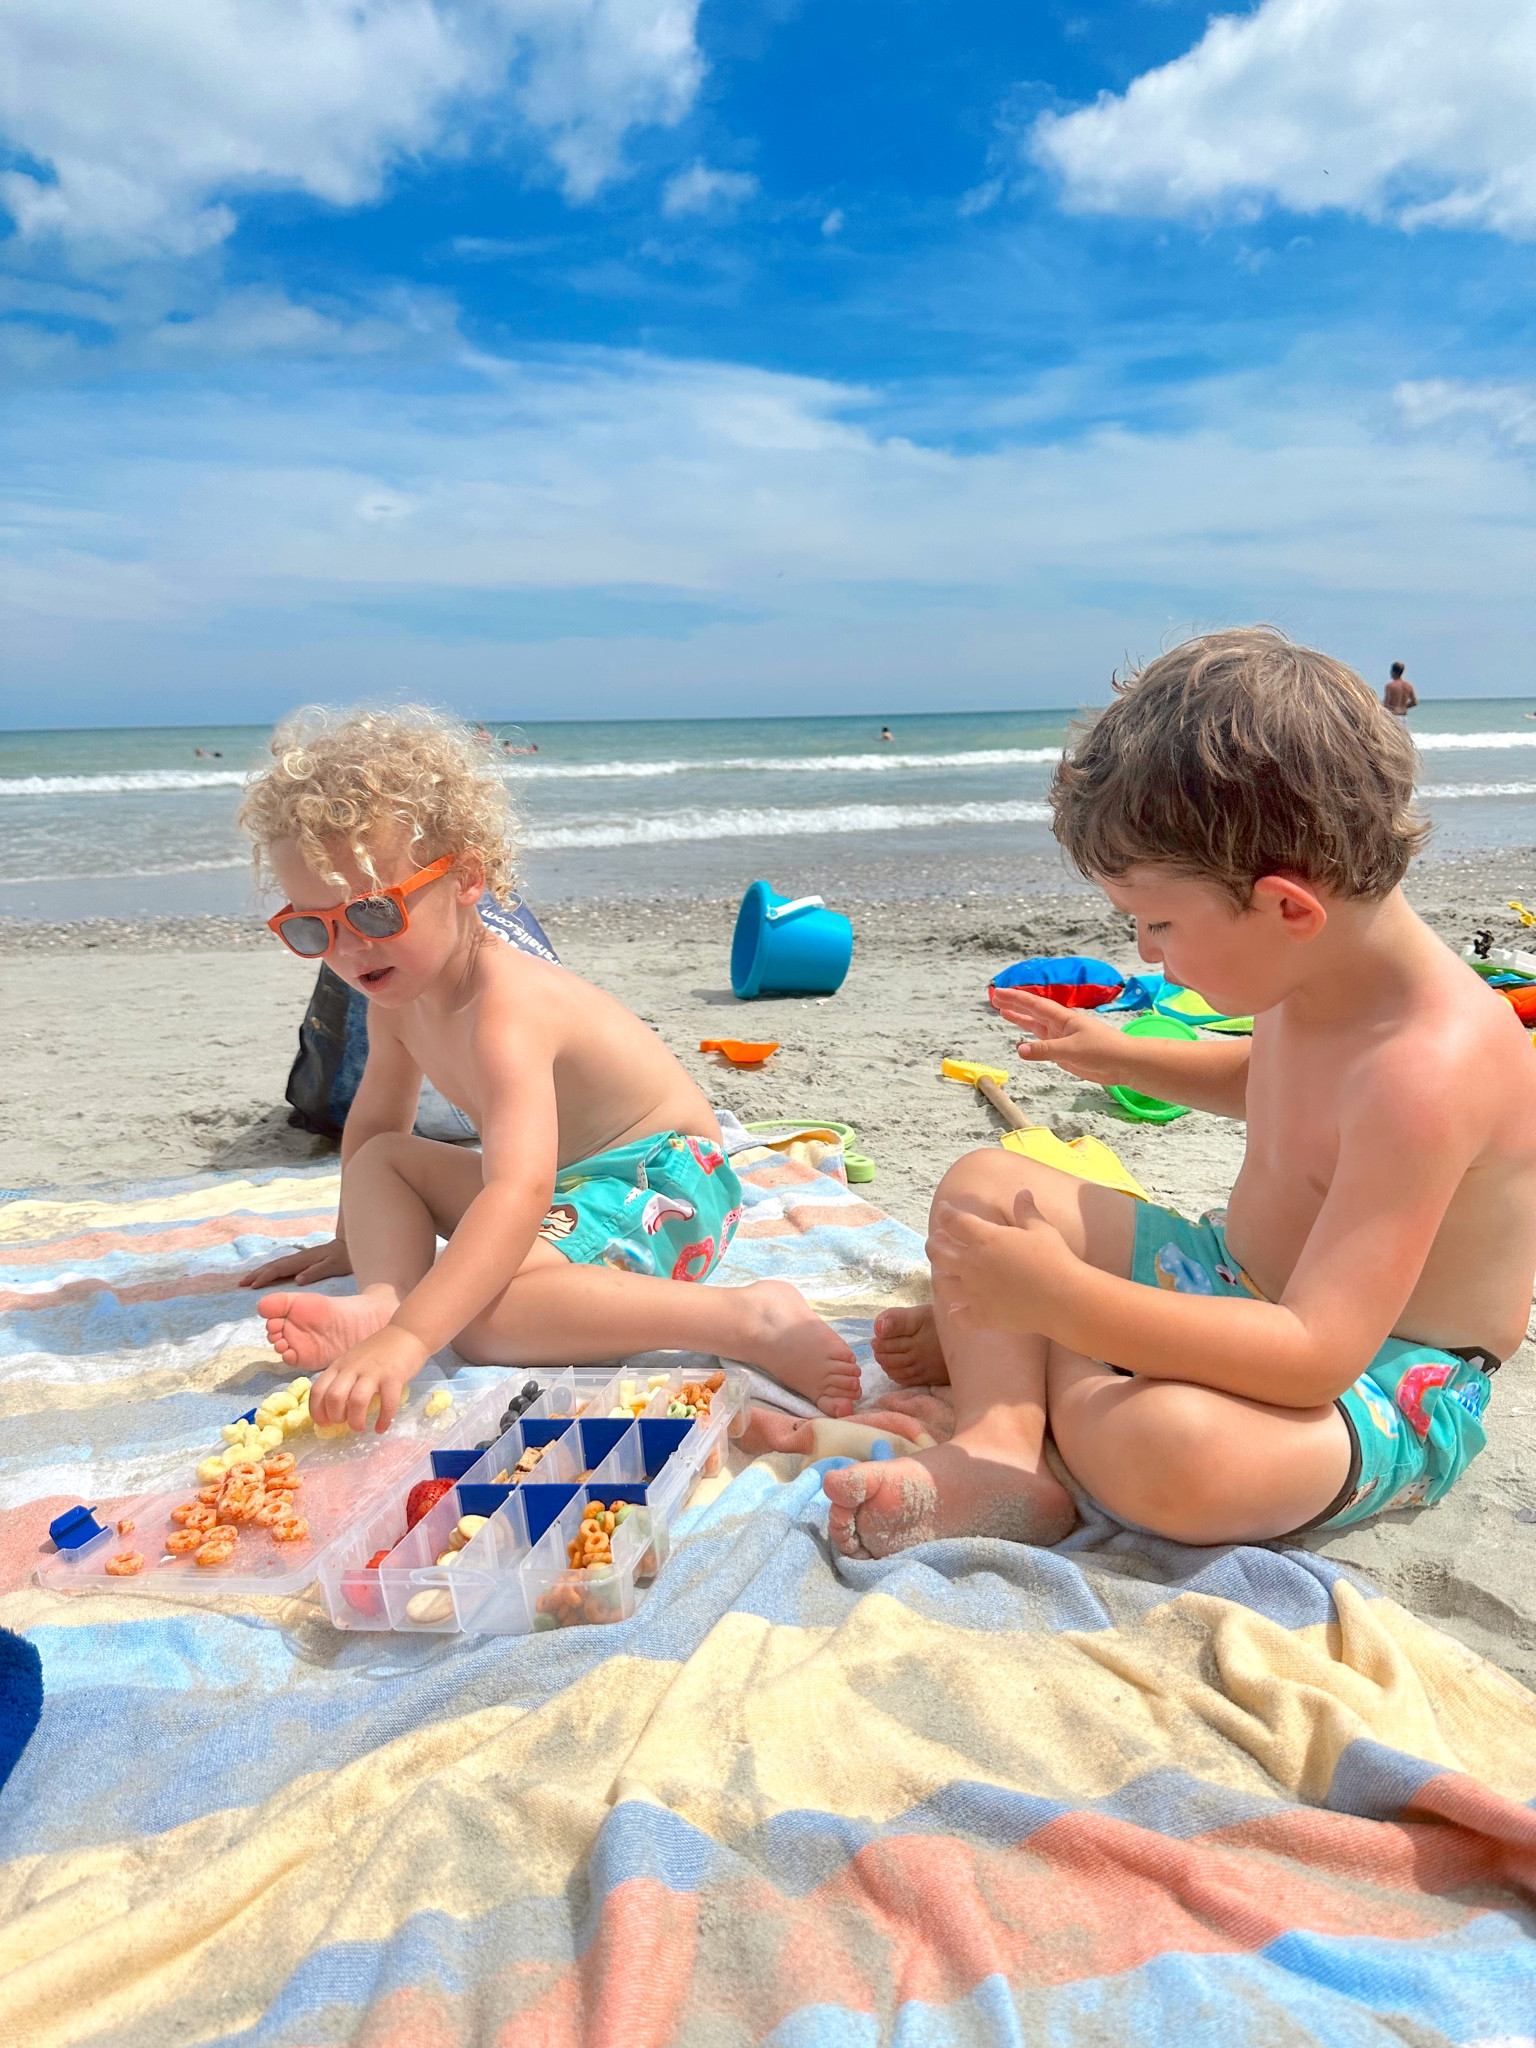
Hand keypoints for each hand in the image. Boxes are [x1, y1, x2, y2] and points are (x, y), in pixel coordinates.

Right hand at [239, 1238, 351, 1288]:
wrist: (351, 1246)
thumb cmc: (343, 1258)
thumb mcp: (333, 1266)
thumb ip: (316, 1272)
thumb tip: (297, 1279)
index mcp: (302, 1260)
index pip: (279, 1269)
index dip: (265, 1277)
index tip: (253, 1286)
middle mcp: (298, 1258)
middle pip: (272, 1266)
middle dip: (256, 1274)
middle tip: (240, 1284)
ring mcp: (299, 1258)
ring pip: (275, 1265)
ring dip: (260, 1272)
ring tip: (247, 1281)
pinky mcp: (301, 1261)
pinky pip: (281, 1267)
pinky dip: (269, 1271)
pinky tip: (266, 1276)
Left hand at [310, 1325, 427, 1432]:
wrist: (407, 1333)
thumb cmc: (378, 1351)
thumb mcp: (352, 1361)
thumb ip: (342, 1379)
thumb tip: (332, 1409)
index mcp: (339, 1365)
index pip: (318, 1390)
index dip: (317, 1411)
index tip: (325, 1423)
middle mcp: (353, 1368)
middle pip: (334, 1397)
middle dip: (336, 1417)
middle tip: (344, 1422)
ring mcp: (374, 1372)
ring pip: (357, 1401)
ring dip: (356, 1420)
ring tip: (360, 1426)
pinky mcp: (394, 1377)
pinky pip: (387, 1403)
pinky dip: (383, 1420)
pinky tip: (382, 1427)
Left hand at [926, 1190, 1076, 1330]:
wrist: (1063, 1299)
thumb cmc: (1054, 1259)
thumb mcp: (1041, 1229)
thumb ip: (1027, 1211)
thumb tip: (1023, 1193)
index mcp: (984, 1238)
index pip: (953, 1220)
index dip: (945, 1212)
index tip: (944, 1208)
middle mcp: (972, 1264)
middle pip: (937, 1251)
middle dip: (933, 1243)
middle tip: (937, 1240)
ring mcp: (973, 1292)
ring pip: (941, 1283)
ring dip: (940, 1276)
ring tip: (943, 1273)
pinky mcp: (982, 1316)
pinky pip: (958, 1316)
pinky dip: (956, 1312)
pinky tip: (957, 1309)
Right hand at [988, 986, 1127, 1083]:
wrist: (1124, 1063)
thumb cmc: (1103, 1050)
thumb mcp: (1071, 1050)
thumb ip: (1045, 1050)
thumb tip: (1019, 1050)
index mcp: (1063, 1018)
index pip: (1034, 1005)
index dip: (1015, 999)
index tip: (998, 993)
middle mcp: (1060, 1026)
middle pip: (1033, 1012)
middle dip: (1015, 1005)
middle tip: (995, 999)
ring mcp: (1062, 1039)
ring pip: (1036, 1027)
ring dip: (1021, 1020)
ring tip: (1004, 1013)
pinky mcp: (1065, 1053)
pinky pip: (1042, 1045)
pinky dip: (1030, 1043)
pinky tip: (1021, 1045)